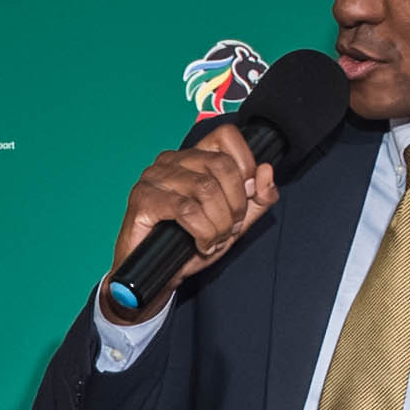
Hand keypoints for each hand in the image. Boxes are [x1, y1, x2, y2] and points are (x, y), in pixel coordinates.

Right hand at [106, 119, 276, 296]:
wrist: (154, 273)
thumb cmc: (189, 243)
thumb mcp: (235, 221)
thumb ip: (258, 198)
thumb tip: (266, 170)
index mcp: (193, 157)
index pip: (226, 136)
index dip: (246, 164)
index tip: (246, 195)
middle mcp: (172, 160)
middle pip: (221, 165)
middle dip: (236, 203)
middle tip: (231, 228)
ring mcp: (154, 177)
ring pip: (206, 188)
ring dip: (220, 222)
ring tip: (216, 240)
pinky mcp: (143, 199)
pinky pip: (187, 210)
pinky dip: (203, 231)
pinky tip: (202, 244)